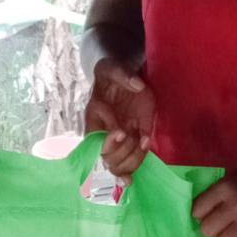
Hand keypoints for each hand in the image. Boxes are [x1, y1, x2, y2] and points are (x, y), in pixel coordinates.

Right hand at [85, 58, 156, 177]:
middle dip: (121, 152)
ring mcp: (118, 139)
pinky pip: (129, 161)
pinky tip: (136, 168)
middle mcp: (104, 133)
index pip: (95, 138)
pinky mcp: (132, 140)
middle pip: (106, 157)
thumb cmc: (113, 74)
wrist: (122, 79)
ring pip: (117, 164)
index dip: (108, 141)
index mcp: (94, 116)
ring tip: (142, 144)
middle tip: (134, 138)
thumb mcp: (113, 68)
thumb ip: (123, 75)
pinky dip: (134, 166)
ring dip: (131, 160)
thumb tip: (137, 85)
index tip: (123, 132)